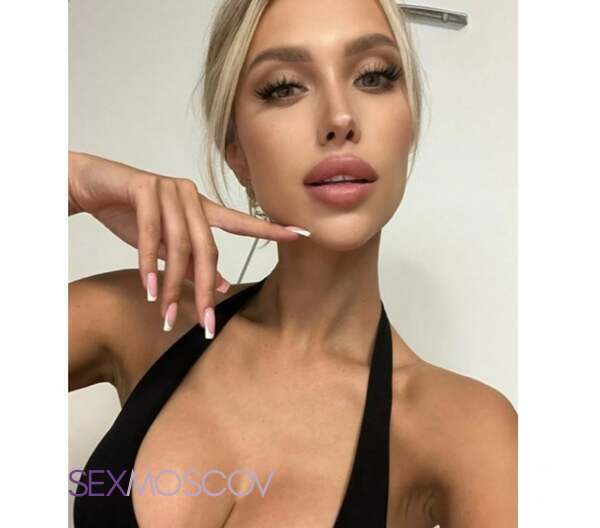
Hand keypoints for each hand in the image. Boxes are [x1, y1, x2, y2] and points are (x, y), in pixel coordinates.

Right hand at [68, 151, 308, 336]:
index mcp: (202, 208)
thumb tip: (223, 285)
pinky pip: (150, 232)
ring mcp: (169, 190)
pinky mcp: (144, 188)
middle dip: (205, 290)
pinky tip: (150, 289)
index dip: (270, 230)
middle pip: (207, 249)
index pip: (241, 222)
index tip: (300, 236)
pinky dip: (148, 263)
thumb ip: (194, 262)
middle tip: (207, 324)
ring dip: (173, 284)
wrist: (93, 185)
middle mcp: (192, 197)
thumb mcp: (166, 244)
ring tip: (167, 313)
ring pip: (178, 245)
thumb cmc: (133, 214)